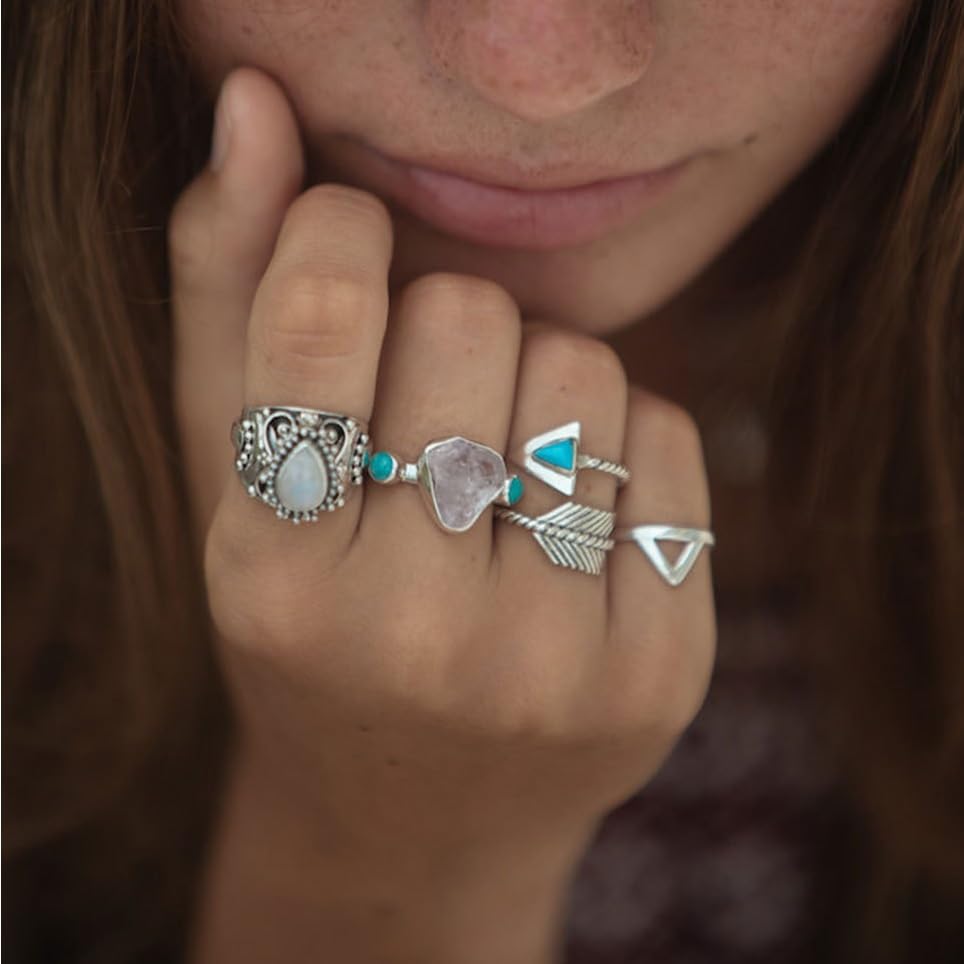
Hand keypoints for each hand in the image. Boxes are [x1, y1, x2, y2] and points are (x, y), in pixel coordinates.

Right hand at [169, 66, 715, 873]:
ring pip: (584, 365)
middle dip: (444, 321)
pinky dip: (620, 437)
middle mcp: (418, 636)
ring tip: (494, 463)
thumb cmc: (308, 623)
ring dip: (537, 375)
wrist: (417, 807)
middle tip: (424, 400)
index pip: (325, 313)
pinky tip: (566, 511)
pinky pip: (672, 435)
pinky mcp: (661, 669)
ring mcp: (553, 664)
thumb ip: (226, 288)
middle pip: (472, 316)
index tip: (345, 244)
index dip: (338, 234)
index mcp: (278, 583)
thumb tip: (251, 102)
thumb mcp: (232, 477)